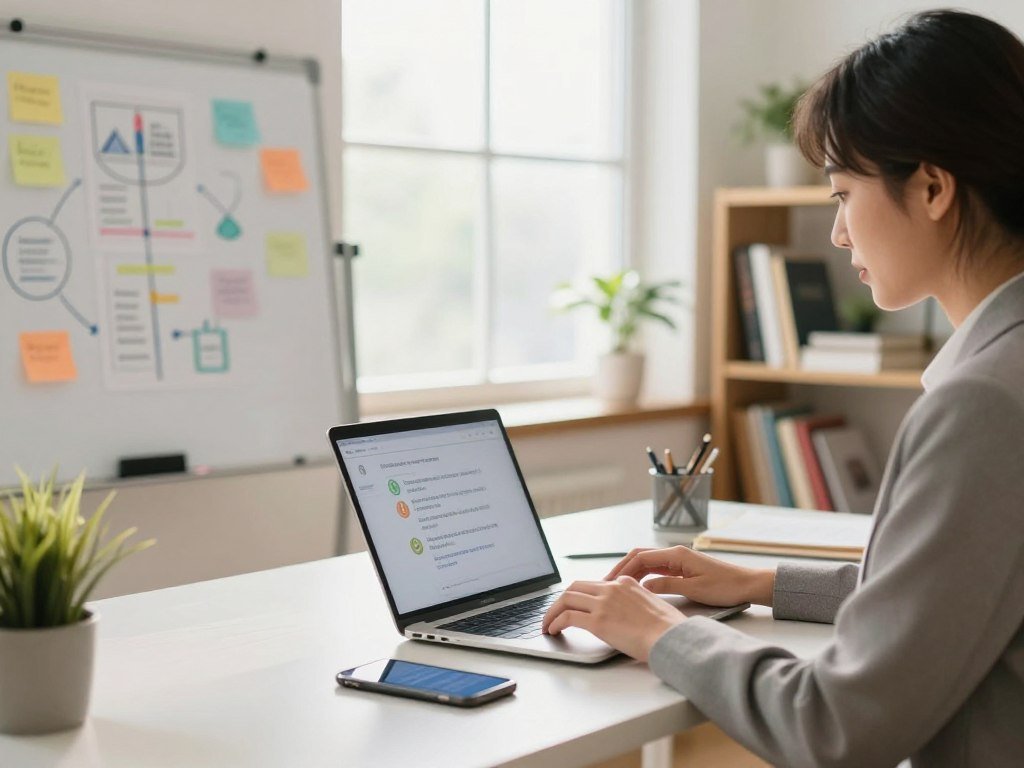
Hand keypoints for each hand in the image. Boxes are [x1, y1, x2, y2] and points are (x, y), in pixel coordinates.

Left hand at [541, 577, 686, 661]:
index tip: (573, 605)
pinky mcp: (598, 621)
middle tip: (554, 613)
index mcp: (626, 583)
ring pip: (566, 599)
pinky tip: (554, 630)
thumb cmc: (669, 629)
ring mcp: (604, 604)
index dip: (580, 596)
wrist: (672, 638)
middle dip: (561, 600)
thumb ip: (636, 603)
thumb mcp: (654, 605)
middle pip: (575, 587)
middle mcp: (612, 589)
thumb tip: (629, 614)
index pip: (594, 585)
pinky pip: (567, 617)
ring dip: (553, 611)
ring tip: (548, 624)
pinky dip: (556, 622)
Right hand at [605, 546, 774, 607]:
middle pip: (640, 556)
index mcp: (677, 554)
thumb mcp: (694, 590)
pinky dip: (644, 575)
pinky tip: (637, 586)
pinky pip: (657, 569)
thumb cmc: (725, 587)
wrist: (748, 585)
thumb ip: (667, 586)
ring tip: (617, 586)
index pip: (641, 557)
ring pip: (647, 562)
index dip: (623, 569)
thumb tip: (644, 586)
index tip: (610, 582)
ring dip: (631, 572)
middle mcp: (675, 553)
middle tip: (606, 583)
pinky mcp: (682, 568)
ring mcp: (678, 560)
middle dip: (622, 568)